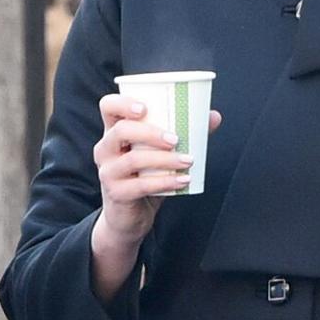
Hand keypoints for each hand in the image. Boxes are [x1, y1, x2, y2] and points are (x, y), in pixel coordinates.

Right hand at [91, 94, 220, 301]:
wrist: (130, 217)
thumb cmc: (145, 177)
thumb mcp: (161, 154)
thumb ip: (184, 133)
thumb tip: (214, 116)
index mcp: (114, 132)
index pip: (108, 107)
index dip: (123, 103)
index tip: (145, 108)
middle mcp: (106, 149)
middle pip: (121, 130)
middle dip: (150, 132)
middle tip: (176, 139)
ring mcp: (108, 172)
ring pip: (132, 160)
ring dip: (164, 159)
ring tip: (188, 161)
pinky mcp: (116, 193)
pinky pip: (140, 186)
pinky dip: (165, 182)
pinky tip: (183, 181)